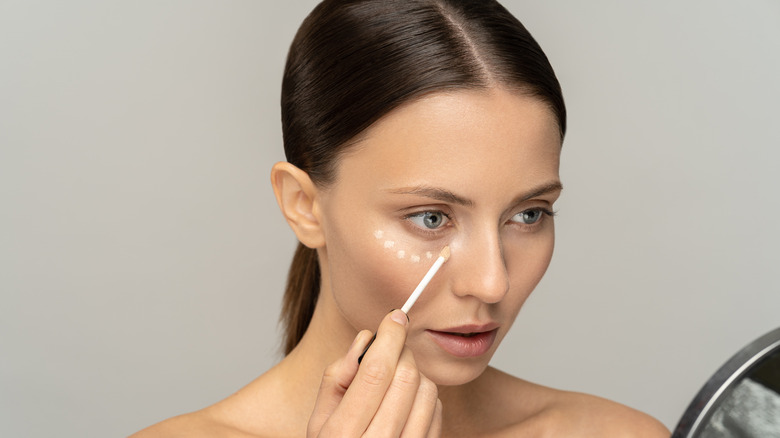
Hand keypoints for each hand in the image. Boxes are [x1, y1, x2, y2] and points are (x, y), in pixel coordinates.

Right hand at [307, 309, 441, 436]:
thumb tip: (366, 339)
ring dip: (415, 374)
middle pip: (405, 377)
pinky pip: (438, 412)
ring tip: (396, 381)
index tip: (396, 315)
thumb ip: (337, 377)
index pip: (375, 371)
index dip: (389, 335)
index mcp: (341, 435)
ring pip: (427, 391)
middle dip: (402, 352)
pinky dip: (426, 397)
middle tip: (392, 348)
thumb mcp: (319, 420)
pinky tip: (407, 403)